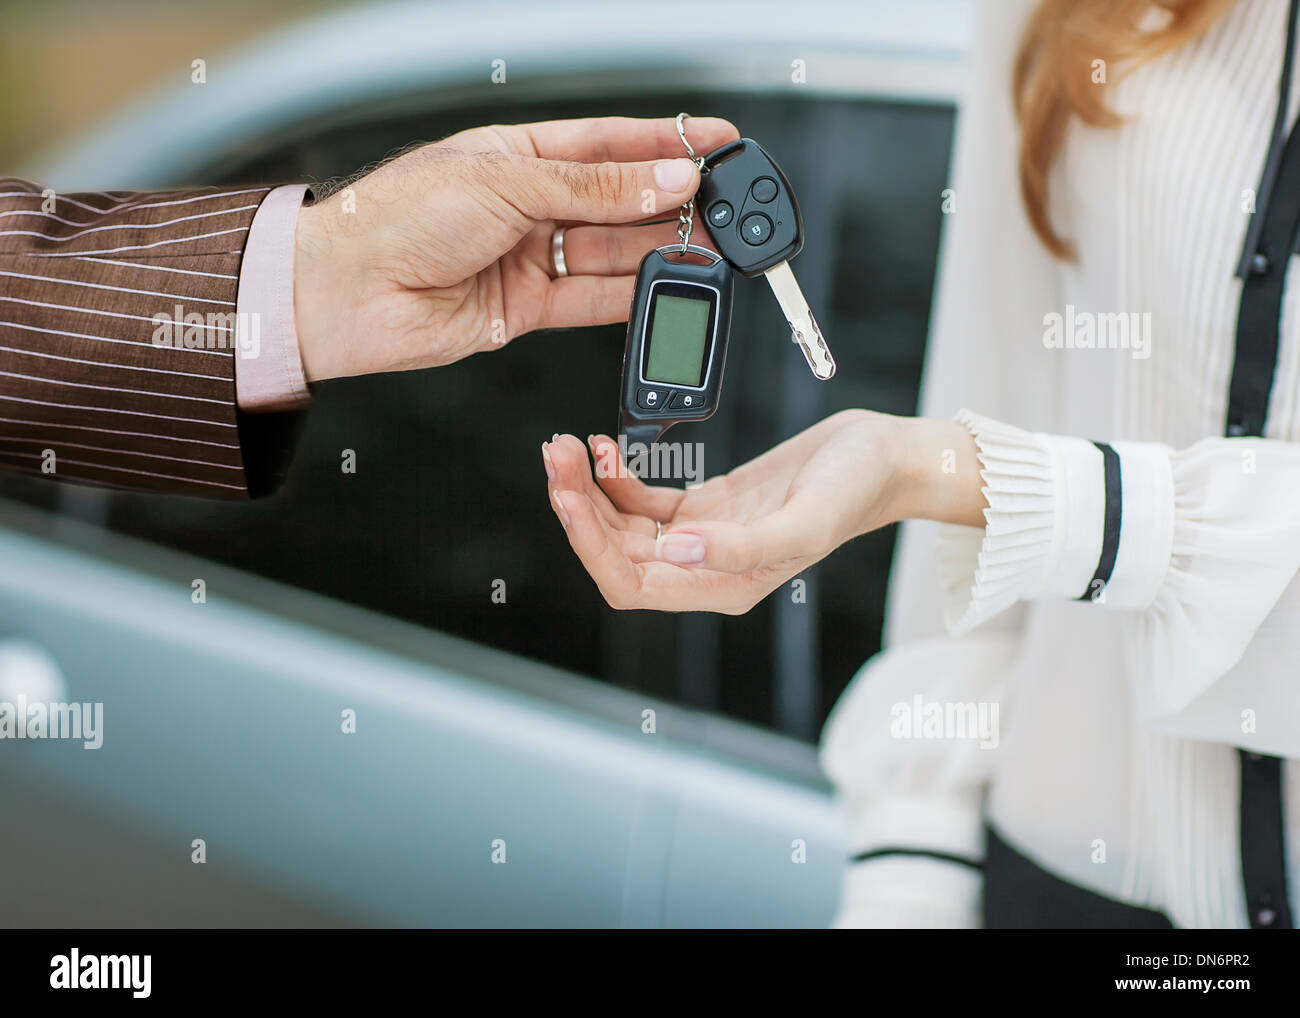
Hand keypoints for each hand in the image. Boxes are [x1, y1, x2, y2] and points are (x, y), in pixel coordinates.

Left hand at [292, 115, 738, 380]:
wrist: (347, 292)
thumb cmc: (399, 218)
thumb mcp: (507, 182)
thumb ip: (594, 189)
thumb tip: (664, 177)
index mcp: (517, 154)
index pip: (608, 144)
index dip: (665, 142)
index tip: (717, 142)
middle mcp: (526, 205)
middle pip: (617, 202)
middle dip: (671, 202)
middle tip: (724, 206)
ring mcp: (528, 258)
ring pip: (611, 252)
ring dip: (659, 250)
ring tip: (708, 248)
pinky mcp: (525, 309)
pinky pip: (592, 300)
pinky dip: (632, 296)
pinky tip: (666, 286)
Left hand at [541, 411, 986, 613]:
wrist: (882, 457)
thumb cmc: (855, 490)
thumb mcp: (805, 519)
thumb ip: (740, 546)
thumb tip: (675, 551)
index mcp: (723, 586)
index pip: (632, 584)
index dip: (591, 547)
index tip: (569, 499)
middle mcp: (704, 568)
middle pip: (616, 553)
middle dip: (578, 508)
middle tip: (556, 456)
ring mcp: (702, 537)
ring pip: (622, 526)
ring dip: (590, 489)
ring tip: (569, 446)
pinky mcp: (704, 507)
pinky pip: (643, 501)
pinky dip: (616, 476)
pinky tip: (604, 447)